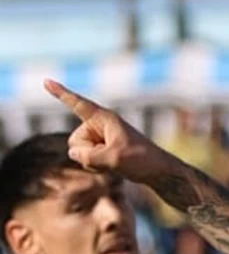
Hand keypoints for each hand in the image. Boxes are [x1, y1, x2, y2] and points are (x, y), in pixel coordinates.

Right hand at [42, 79, 171, 182]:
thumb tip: (74, 153)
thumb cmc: (141, 160)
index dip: (61, 93)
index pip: (78, 104)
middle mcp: (99, 126)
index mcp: (105, 119)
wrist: (158, 171)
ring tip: (115, 162)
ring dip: (93, 162)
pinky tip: (113, 167)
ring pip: (79, 153)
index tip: (46, 81)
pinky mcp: (101, 149)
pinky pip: (86, 160)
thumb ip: (89, 156)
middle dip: (87, 153)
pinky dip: (96, 167)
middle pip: (75, 141)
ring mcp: (99, 138)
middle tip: (113, 156)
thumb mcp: (114, 158)